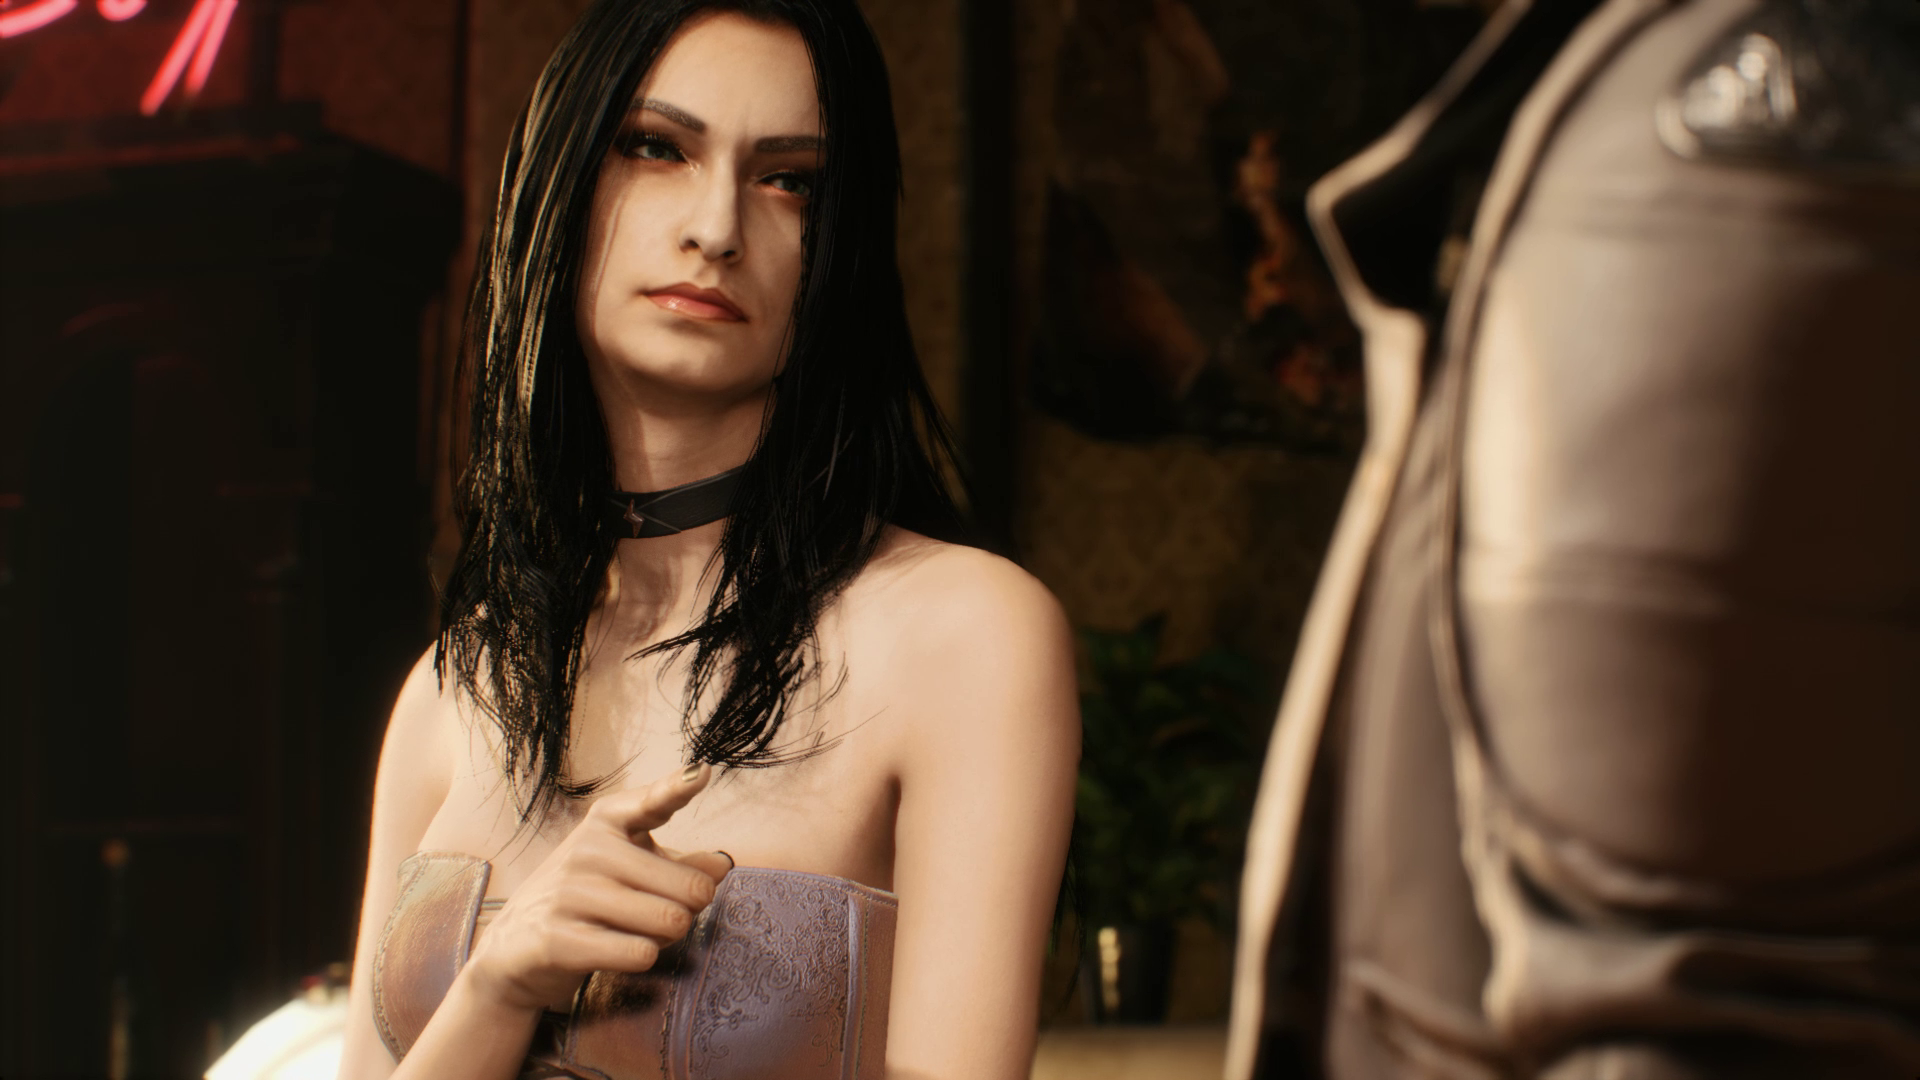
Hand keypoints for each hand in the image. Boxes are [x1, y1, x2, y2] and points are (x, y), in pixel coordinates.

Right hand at [459, 764, 732, 1011]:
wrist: (515, 947)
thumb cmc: (589, 900)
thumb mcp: (633, 872)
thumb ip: (683, 866)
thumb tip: (723, 864)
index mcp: (607, 822)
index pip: (650, 802)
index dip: (678, 788)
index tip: (701, 773)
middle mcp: (588, 848)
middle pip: (689, 888)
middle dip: (689, 911)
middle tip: (661, 914)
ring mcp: (570, 891)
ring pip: (669, 921)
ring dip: (667, 938)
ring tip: (638, 933)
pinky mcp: (558, 938)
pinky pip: (639, 953)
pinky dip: (642, 958)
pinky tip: (618, 952)